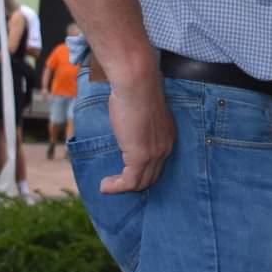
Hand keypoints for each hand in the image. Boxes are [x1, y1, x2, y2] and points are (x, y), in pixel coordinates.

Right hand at [100, 71, 175, 193]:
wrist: (136, 84)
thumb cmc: (134, 90)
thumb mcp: (138, 111)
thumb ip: (135, 124)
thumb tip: (124, 128)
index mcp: (167, 136)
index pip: (157, 163)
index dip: (142, 171)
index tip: (125, 171)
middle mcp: (165, 147)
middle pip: (151, 176)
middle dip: (133, 182)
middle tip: (115, 183)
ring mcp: (155, 154)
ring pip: (141, 182)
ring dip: (122, 187)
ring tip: (107, 185)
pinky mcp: (141, 157)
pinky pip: (129, 182)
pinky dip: (116, 187)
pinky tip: (105, 185)